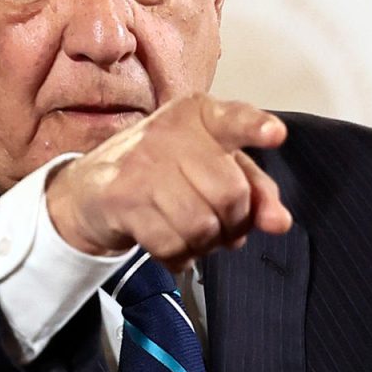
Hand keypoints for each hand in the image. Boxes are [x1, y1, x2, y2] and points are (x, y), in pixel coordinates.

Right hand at [45, 95, 292, 271]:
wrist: (92, 189)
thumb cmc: (163, 173)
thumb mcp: (212, 167)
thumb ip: (255, 188)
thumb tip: (279, 222)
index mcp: (199, 114)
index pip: (234, 118)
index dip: (256, 127)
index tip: (276, 134)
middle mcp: (170, 132)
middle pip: (230, 194)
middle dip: (235, 224)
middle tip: (225, 228)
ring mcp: (142, 163)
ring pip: (201, 225)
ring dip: (206, 245)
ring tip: (197, 237)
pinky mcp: (121, 197)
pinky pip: (171, 243)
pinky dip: (180, 257)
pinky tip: (175, 247)